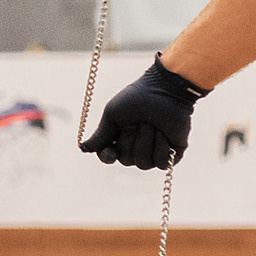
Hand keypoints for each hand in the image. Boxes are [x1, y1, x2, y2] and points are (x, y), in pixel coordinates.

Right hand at [80, 55, 208, 169]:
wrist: (165, 90)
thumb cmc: (137, 98)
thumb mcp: (113, 115)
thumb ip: (100, 134)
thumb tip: (83, 148)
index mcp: (119, 138)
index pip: (108, 157)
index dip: (108, 156)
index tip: (111, 151)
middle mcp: (135, 148)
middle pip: (126, 161)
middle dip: (131, 140)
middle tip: (138, 123)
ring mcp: (154, 152)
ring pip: (143, 164)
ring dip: (146, 142)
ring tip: (152, 125)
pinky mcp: (172, 154)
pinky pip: (161, 163)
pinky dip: (161, 148)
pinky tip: (164, 133)